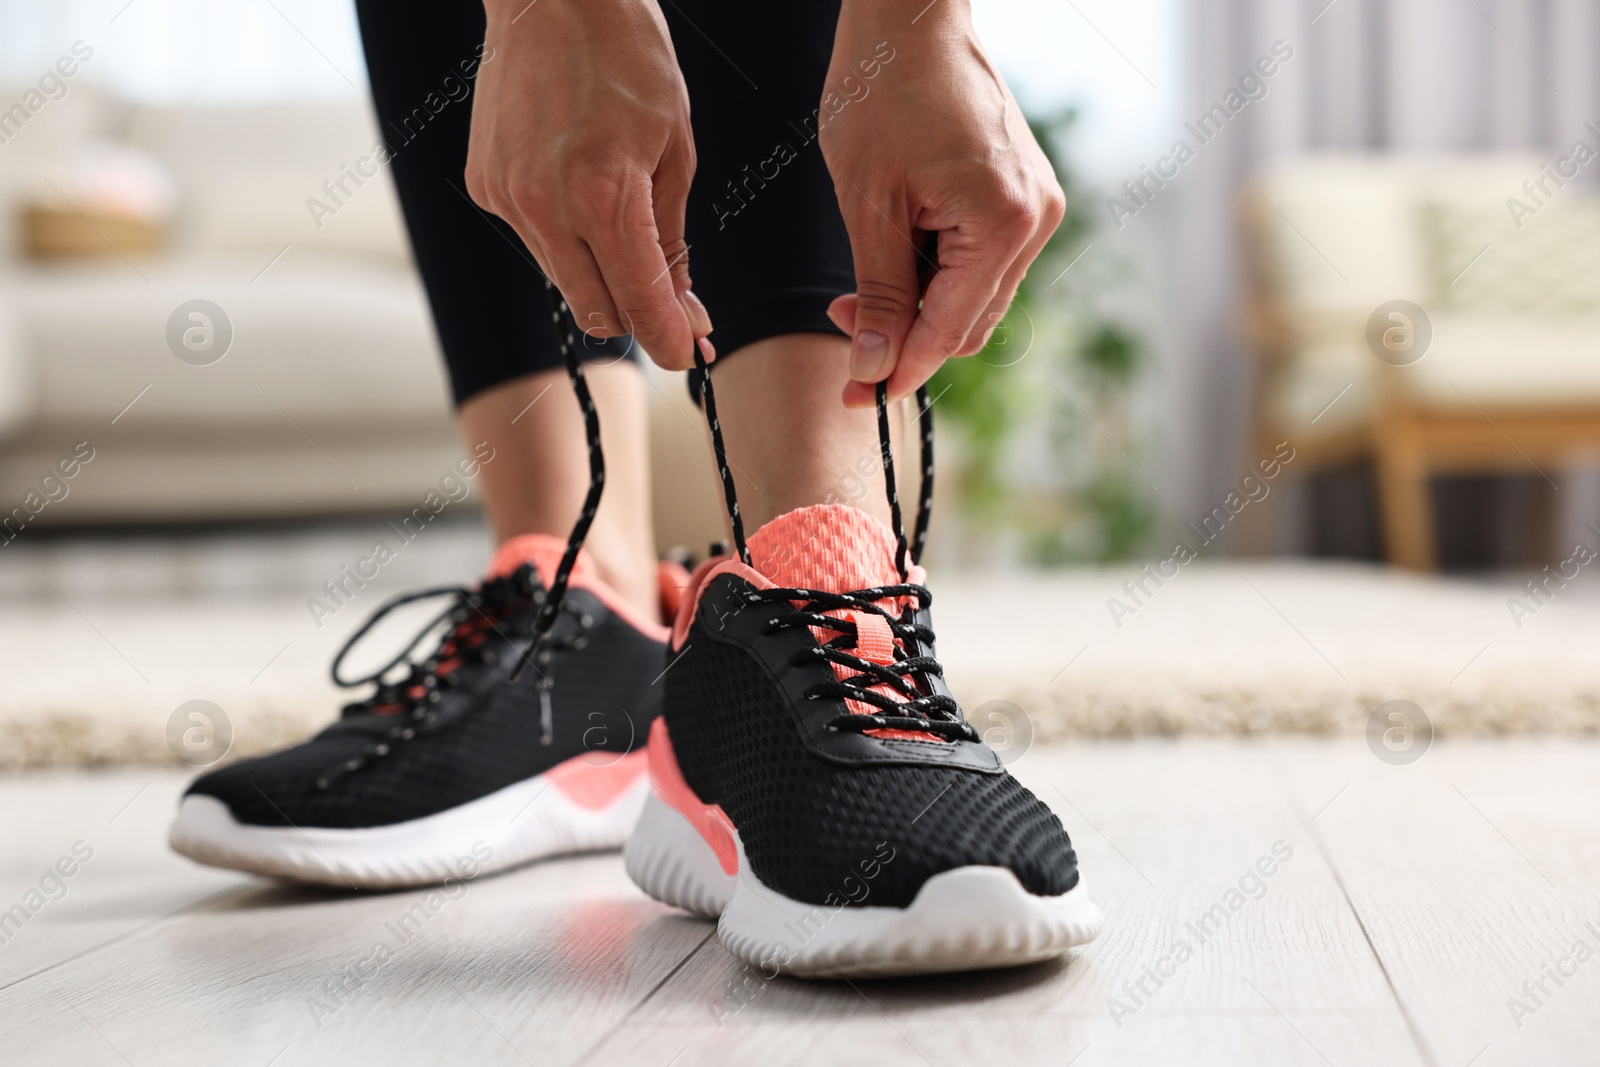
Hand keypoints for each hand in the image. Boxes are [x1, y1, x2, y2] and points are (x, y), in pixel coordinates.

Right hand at [466, 0, 711, 368]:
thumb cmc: (629, 59)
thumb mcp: (675, 150)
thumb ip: (671, 242)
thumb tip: (685, 311)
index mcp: (605, 195)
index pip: (640, 302)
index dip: (671, 340)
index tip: (690, 356)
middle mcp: (546, 206)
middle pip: (598, 310)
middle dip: (638, 316)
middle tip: (673, 304)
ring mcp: (508, 199)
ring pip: (565, 280)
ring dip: (600, 274)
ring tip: (621, 219)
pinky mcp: (485, 187)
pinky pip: (535, 240)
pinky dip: (564, 235)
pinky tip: (576, 184)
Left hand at [820, 0, 1063, 405]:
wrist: (912, 18)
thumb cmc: (883, 93)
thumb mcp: (867, 204)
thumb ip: (877, 292)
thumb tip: (873, 369)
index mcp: (1003, 222)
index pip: (950, 330)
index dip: (900, 370)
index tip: (857, 397)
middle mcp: (1036, 221)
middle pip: (970, 323)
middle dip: (906, 340)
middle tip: (845, 332)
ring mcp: (1037, 208)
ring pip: (975, 298)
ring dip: (918, 309)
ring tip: (857, 293)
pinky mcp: (1024, 196)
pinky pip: (981, 264)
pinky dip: (936, 277)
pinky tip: (892, 260)